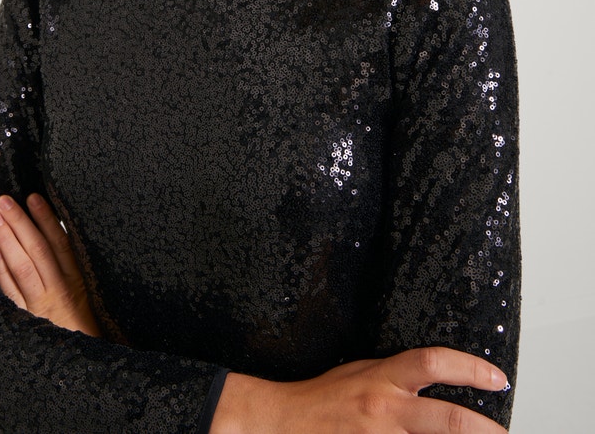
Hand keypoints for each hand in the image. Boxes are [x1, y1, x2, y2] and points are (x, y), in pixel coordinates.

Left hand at [0, 193, 100, 336]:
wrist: (81, 367)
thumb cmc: (85, 326)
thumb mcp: (89, 293)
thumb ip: (73, 267)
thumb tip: (57, 233)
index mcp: (77, 281)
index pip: (60, 243)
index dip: (46, 219)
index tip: (33, 198)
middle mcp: (58, 291)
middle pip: (37, 250)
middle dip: (20, 222)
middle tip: (4, 201)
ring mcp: (39, 306)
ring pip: (22, 268)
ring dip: (7, 240)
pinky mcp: (25, 321)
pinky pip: (11, 293)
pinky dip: (2, 271)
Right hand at [212, 347, 508, 433]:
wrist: (284, 422)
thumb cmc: (322, 397)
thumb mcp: (360, 371)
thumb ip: (394, 377)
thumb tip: (431, 378)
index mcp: (383, 378)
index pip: (433, 363)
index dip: (470, 368)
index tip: (497, 377)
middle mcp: (386, 409)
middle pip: (447, 419)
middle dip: (483, 429)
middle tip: (504, 433)